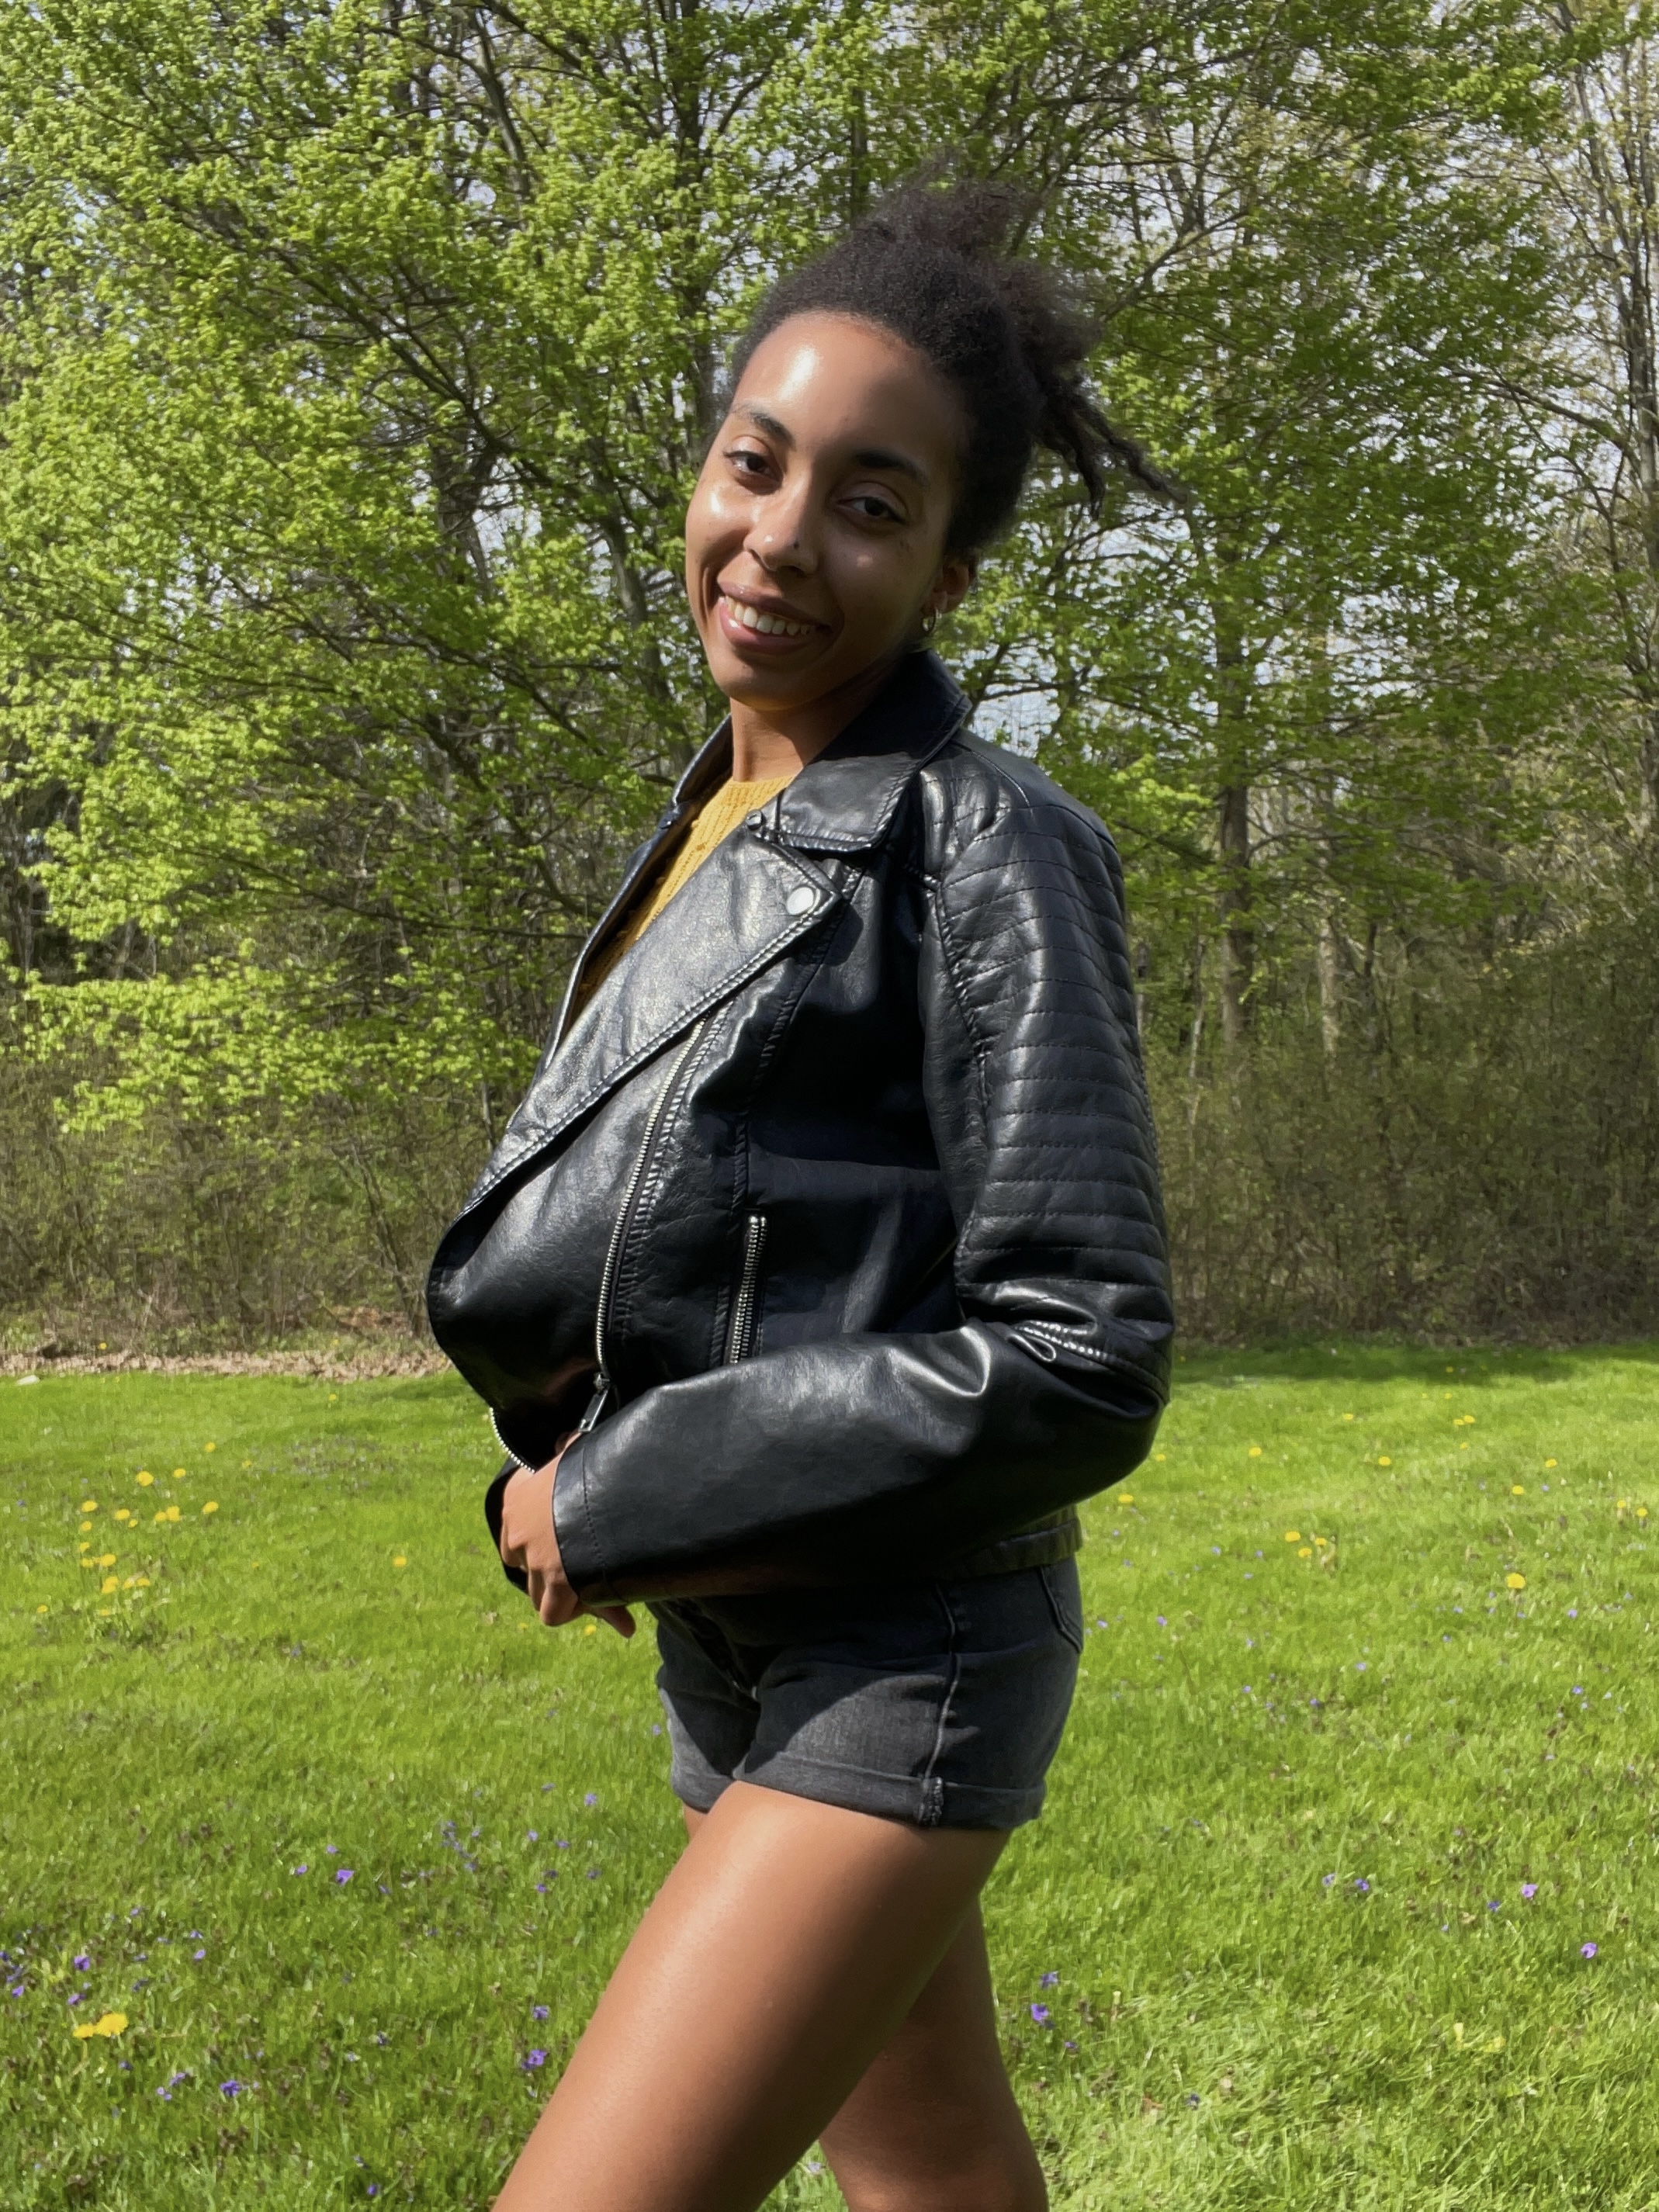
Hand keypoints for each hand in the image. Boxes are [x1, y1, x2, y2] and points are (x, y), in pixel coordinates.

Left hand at [497, 1441, 633, 1637]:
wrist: (610, 1478)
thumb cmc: (596, 1461)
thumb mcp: (575, 1451)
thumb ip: (566, 1449)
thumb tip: (564, 1441)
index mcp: (515, 1498)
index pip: (513, 1534)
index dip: (537, 1544)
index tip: (564, 1544)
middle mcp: (517, 1531)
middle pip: (524, 1567)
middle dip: (549, 1573)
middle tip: (579, 1569)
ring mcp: (533, 1557)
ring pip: (537, 1594)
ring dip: (560, 1595)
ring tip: (589, 1588)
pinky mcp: (555, 1579)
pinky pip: (553, 1613)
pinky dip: (571, 1612)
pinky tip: (596, 1603)